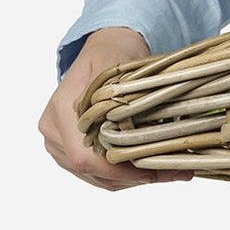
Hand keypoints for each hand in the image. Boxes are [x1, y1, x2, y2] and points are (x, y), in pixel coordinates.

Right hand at [39, 25, 194, 191]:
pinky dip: (126, 175)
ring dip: (134, 178)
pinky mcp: (71, 153)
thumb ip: (120, 97)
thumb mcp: (118, 66)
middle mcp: (54, 132)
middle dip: (135, 177)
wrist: (102, 50)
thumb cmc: (111, 53)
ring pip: (98, 178)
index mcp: (59, 112)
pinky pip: (99, 175)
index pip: (84, 159)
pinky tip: (152, 168)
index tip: (152, 172)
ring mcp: (59, 145)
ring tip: (170, 171)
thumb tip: (134, 128)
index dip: (119, 171)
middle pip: (94, 173)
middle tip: (175, 172)